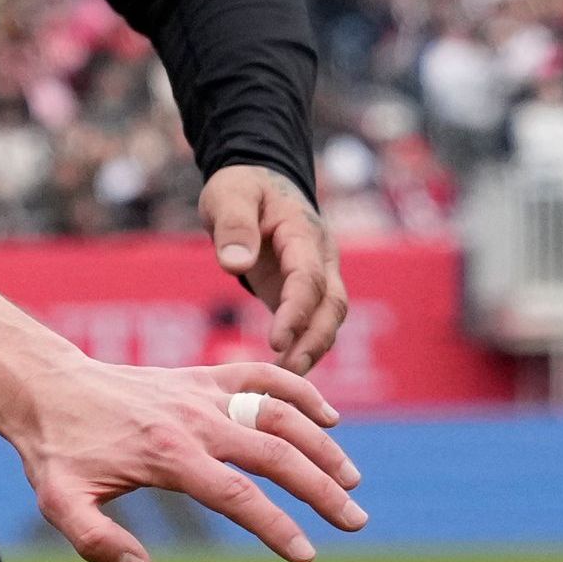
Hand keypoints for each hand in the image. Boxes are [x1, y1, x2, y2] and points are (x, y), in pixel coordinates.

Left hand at [0, 355, 364, 561]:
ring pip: (279, 414)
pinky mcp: (203, 377)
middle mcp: (194, 420)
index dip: (276, 526)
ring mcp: (202, 393)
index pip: (237, 495)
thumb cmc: (57, 452)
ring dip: (321, 446)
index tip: (306, 555)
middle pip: (274, 454)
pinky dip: (299, 391)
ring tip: (351, 483)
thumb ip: (97, 542)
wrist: (48, 388)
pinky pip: (261, 375)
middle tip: (356, 522)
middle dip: (320, 490)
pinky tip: (328, 417)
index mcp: (167, 454)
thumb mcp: (60, 504)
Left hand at [201, 164, 342, 370]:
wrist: (259, 182)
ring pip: (328, 318)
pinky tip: (280, 373)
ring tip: (283, 379)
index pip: (308, 278)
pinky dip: (302, 346)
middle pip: (333, 305)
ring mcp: (317, 275)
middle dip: (314, 340)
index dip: (296, 312)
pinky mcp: (303, 291)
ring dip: (312, 349)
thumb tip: (236, 264)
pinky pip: (312, 322)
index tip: (276, 342)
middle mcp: (320, 257)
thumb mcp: (229, 195)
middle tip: (287, 373)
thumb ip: (233, 226)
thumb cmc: (242, 187)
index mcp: (303, 233)